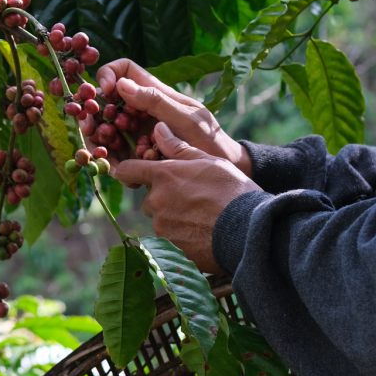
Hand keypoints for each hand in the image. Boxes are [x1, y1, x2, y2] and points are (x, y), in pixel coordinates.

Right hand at [96, 59, 251, 175]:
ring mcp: (136, 132)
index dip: (108, 75)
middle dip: (93, 115)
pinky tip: (123, 174)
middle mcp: (140, 110)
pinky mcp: (136, 154)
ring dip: (100, 144)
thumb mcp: (186, 118)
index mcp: (154, 92)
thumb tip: (121, 85)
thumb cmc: (209, 139)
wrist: (220, 169)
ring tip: (106, 158)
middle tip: (91, 130)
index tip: (106, 92)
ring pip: (105, 131)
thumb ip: (156, 101)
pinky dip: (114, 165)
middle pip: (106, 103)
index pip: (123, 69)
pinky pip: (116, 156)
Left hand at [114, 123, 261, 273]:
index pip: (127, 170)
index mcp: (164, 175)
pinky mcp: (168, 247)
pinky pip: (167, 239)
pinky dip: (180, 236)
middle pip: (148, 198)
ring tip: (201, 217)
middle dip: (162, 197)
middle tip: (191, 199)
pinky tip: (201, 233)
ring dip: (172, 217)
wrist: (248, 231)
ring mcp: (161, 226)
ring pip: (158, 219)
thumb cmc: (232, 191)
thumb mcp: (209, 161)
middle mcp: (156, 200)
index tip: (138, 174)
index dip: (131, 171)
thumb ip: (178, 147)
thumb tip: (158, 128)